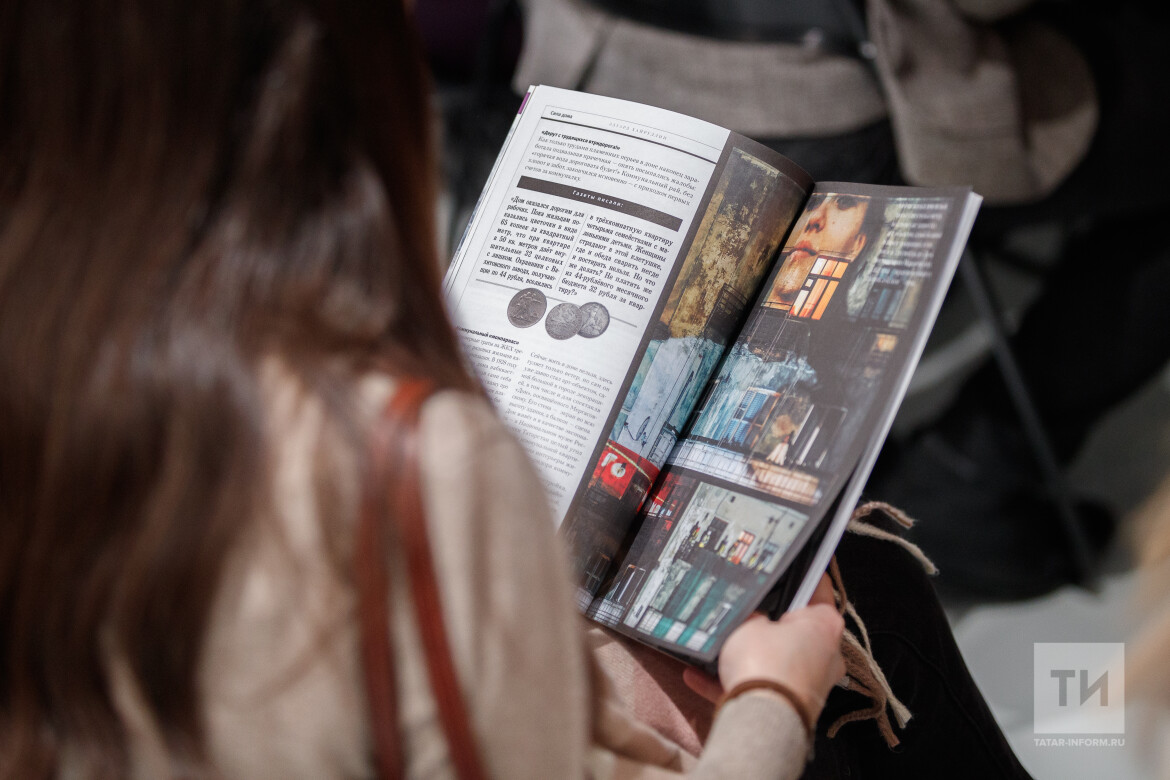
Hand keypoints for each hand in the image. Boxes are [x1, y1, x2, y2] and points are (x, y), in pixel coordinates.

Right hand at [700, 574, 844, 716]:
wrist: (761, 721)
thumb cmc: (765, 664)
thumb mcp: (747, 623)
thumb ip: (750, 613)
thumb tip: (750, 613)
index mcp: (824, 624)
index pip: (817, 586)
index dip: (798, 571)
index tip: (784, 561)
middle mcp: (825, 653)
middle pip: (793, 626)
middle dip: (765, 619)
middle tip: (741, 604)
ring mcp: (808, 681)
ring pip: (773, 658)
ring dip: (744, 652)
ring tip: (712, 642)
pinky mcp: (789, 704)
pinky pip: (757, 686)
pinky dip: (730, 681)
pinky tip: (695, 675)